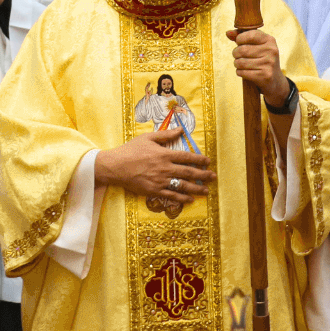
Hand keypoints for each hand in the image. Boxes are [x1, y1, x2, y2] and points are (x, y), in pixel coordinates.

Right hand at [96, 130, 213, 207]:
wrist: (116, 166)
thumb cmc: (131, 150)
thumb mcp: (148, 138)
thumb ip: (166, 135)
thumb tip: (181, 130)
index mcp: (165, 154)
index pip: (187, 157)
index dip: (199, 159)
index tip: (208, 161)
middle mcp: (165, 168)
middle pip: (189, 172)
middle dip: (203, 175)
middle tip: (213, 177)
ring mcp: (160, 181)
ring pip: (183, 186)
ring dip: (196, 188)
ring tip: (206, 190)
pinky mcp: (154, 191)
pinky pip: (172, 196)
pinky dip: (182, 199)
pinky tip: (190, 200)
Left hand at [227, 27, 289, 101]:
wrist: (275, 80)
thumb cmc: (262, 59)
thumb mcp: (257, 45)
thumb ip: (242, 37)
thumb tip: (228, 33)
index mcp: (269, 40)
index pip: (250, 35)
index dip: (240, 39)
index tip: (239, 43)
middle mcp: (271, 51)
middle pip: (242, 50)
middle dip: (236, 53)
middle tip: (238, 56)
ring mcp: (269, 64)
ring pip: (240, 62)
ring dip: (237, 64)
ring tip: (241, 64)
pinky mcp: (265, 76)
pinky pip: (242, 72)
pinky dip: (240, 72)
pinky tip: (245, 72)